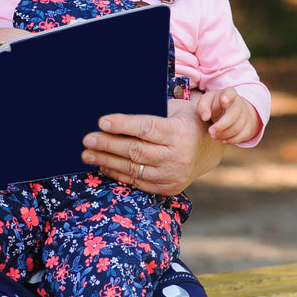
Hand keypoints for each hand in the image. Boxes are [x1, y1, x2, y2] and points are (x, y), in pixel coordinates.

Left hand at [82, 99, 223, 195]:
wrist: (209, 150)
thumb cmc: (185, 121)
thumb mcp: (175, 109)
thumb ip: (151, 110)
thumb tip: (115, 112)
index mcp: (179, 132)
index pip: (146, 128)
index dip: (122, 125)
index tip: (102, 122)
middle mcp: (177, 156)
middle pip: (135, 150)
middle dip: (108, 144)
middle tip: (87, 139)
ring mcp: (173, 175)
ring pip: (133, 168)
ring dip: (106, 161)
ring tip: (87, 154)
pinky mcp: (168, 188)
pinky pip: (137, 181)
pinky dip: (118, 174)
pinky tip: (103, 165)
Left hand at [196, 88, 260, 144]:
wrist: (228, 110)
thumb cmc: (215, 104)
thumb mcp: (206, 101)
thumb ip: (203, 106)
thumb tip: (205, 117)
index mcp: (229, 93)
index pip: (231, 92)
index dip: (228, 96)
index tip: (223, 100)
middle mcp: (239, 103)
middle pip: (234, 114)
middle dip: (221, 125)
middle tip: (210, 131)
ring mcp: (246, 114)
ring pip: (238, 127)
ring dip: (224, 134)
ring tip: (213, 135)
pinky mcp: (248, 125)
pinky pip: (244, 135)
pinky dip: (232, 140)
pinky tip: (223, 140)